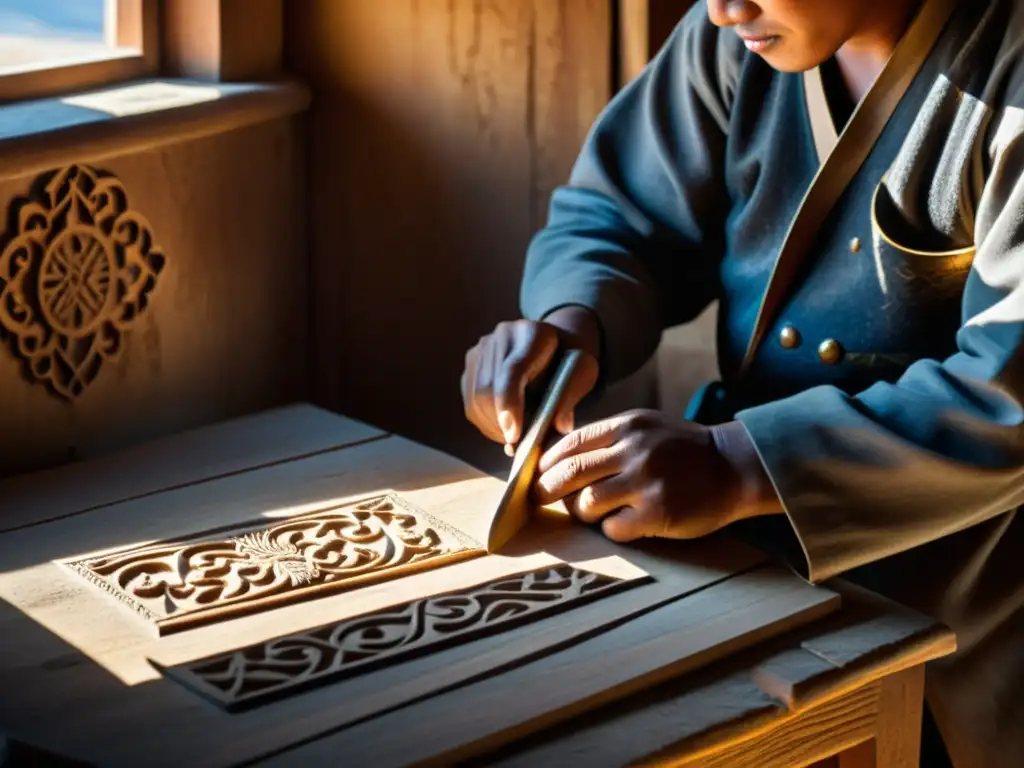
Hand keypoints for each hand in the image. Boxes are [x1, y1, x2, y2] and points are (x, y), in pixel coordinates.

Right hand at [461, 308, 599, 453]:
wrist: (555, 346)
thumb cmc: (570, 364)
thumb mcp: (583, 374)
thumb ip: (572, 396)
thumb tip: (559, 425)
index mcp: (532, 334)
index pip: (512, 372)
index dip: (510, 406)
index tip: (514, 436)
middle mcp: (501, 336)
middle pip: (487, 388)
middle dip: (500, 424)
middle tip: (518, 444)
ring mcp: (482, 348)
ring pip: (475, 399)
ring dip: (492, 427)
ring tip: (514, 437)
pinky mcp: (471, 363)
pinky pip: (470, 402)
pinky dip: (485, 422)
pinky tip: (504, 428)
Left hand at [532, 410, 748, 541]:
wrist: (734, 466)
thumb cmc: (684, 449)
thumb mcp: (646, 427)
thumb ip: (608, 438)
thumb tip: (558, 458)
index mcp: (626, 426)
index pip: (570, 444)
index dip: (545, 463)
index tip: (536, 476)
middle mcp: (633, 450)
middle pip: (568, 473)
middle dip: (546, 490)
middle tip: (540, 500)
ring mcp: (645, 482)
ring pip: (585, 503)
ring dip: (580, 512)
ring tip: (592, 512)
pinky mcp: (658, 513)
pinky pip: (614, 528)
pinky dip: (611, 529)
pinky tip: (624, 523)